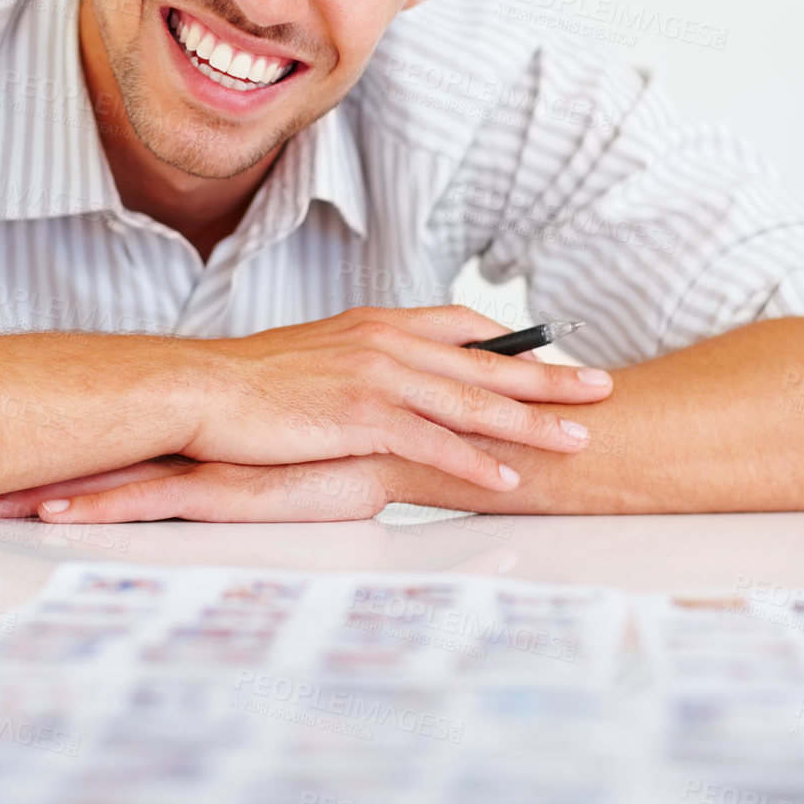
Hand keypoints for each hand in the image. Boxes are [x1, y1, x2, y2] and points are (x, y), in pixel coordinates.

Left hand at [0, 455, 393, 523]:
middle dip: (18, 471)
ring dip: (39, 492)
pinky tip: (57, 515)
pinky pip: (153, 501)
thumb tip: (223, 473)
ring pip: (105, 479)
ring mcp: (206, 466)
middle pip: (88, 457)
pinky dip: (101, 508)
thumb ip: (257, 463)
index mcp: (198, 443)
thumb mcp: (295, 464)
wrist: (414, 443)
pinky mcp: (232, 487)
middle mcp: (189, 449)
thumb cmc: (359, 451)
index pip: (111, 446)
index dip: (48, 452)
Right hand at [173, 304, 610, 494]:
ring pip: (472, 404)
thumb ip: (360, 359)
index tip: (547, 355)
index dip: (509, 345)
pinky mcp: (361, 418)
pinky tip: (507, 479)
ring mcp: (377, 379)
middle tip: (600, 387)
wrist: (203, 389)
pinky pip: (433, 444)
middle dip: (548, 378)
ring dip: (530, 424)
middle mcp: (386, 344)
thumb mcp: (315, 354)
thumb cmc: (250, 382)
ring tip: (577, 440)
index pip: (460, 325)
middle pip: (485, 363)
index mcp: (377, 324)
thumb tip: (384, 380)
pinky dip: (474, 462)